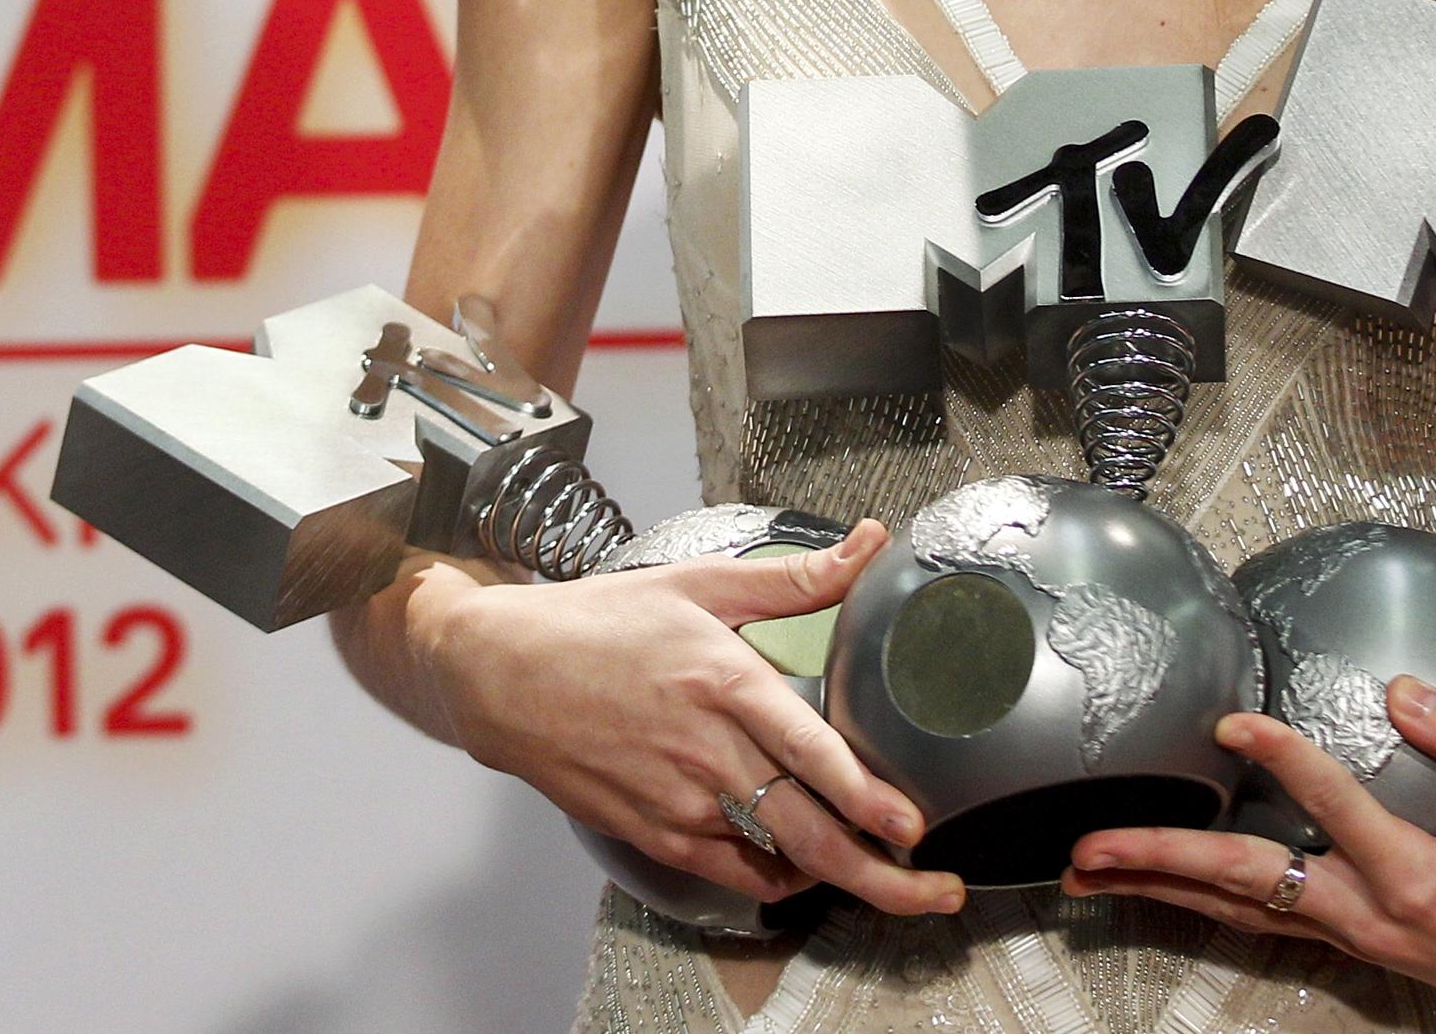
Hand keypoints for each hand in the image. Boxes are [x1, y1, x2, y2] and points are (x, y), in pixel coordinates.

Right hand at [425, 519, 965, 916]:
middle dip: (881, 874)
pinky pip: (729, 871)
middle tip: (936, 893)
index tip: (914, 826)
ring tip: (889, 884)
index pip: (809, 750)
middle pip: (806, 829)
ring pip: (775, 858)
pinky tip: (803, 870)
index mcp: (721, 678)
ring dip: (838, 878)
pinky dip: (775, 878)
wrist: (500, 672)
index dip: (866, 796)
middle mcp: (703, 748)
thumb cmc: (598, 622)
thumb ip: (793, 578)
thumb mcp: (697, 584)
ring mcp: (676, 799)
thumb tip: (868, 542)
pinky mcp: (651, 831)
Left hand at [1060, 678, 1435, 1018]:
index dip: (1284, 761)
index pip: (1334, 810)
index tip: (1234, 723)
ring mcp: (1356, 935)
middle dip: (1163, 859)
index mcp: (1419, 878)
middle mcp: (1373, 915)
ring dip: (1160, 887)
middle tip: (1091, 843)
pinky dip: (1200, 902)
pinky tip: (1156, 885)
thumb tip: (1401, 689)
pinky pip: (1261, 919)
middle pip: (1249, 883)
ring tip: (1087, 868)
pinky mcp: (1353, 940)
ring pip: (1239, 911)